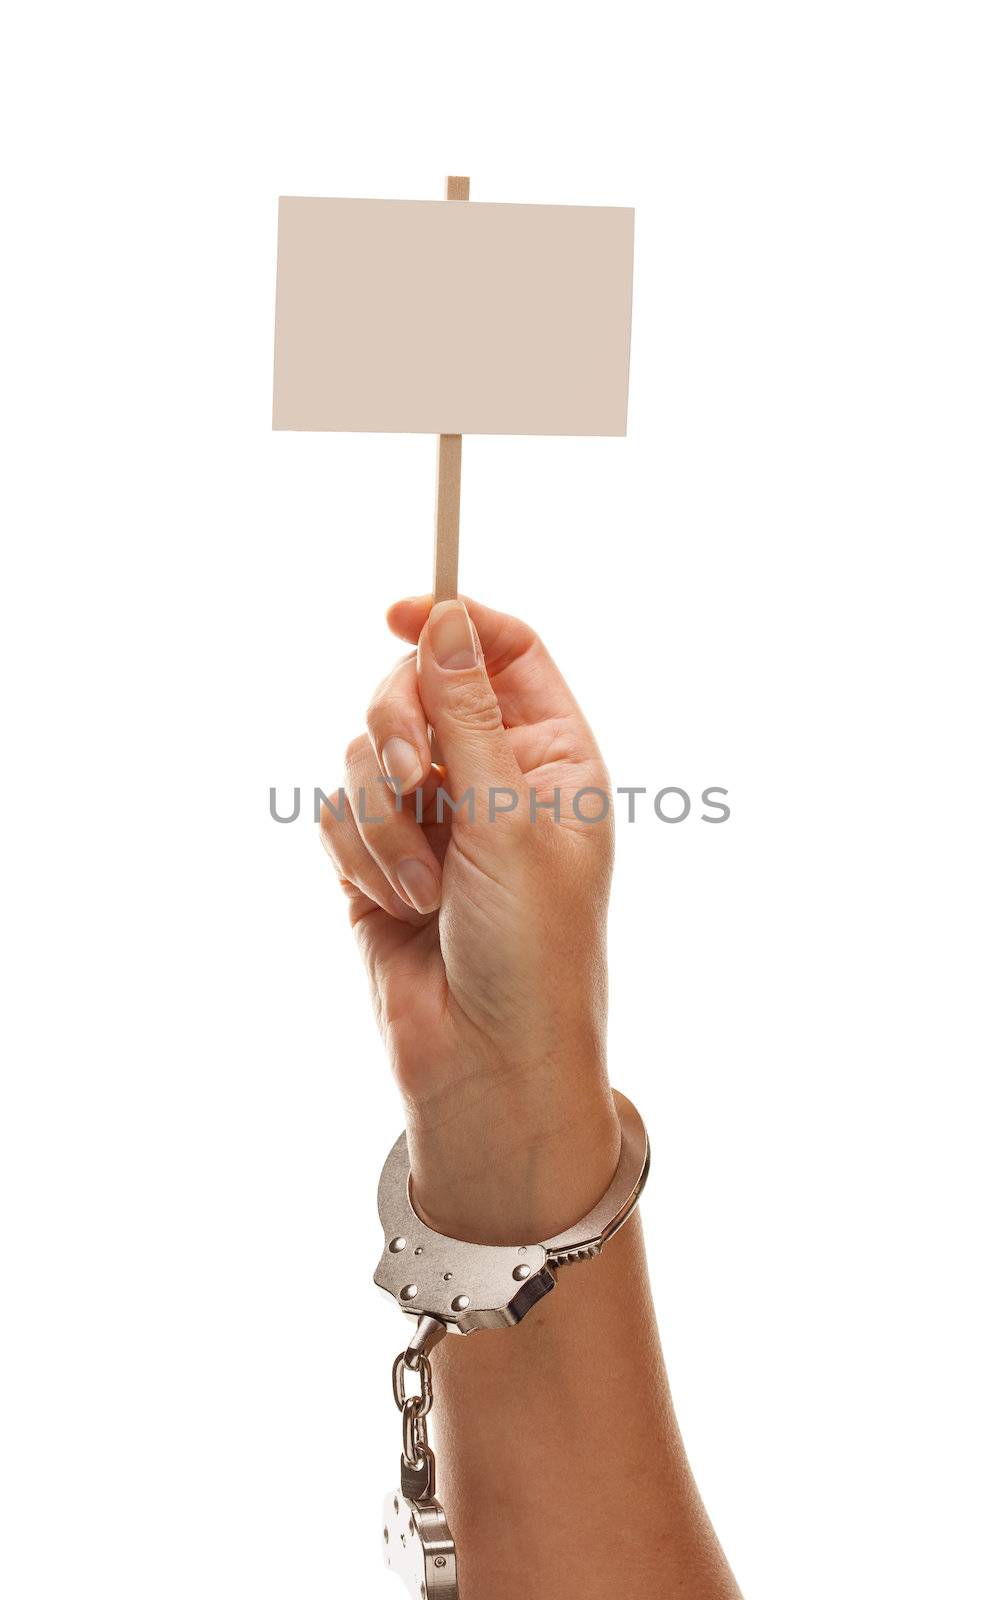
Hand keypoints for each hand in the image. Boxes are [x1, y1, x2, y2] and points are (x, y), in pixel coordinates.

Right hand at [321, 597, 619, 1243]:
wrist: (486, 1066)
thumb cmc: (532, 951)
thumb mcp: (509, 820)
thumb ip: (468, 713)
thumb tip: (444, 617)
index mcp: (550, 758)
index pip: (504, 652)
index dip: (453, 623)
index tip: (397, 614)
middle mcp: (489, 780)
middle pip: (418, 690)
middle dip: (402, 732)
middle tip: (417, 776)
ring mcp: (430, 821)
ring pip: (363, 756)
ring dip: (385, 822)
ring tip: (425, 890)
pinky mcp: (376, 862)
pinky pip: (335, 814)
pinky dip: (359, 857)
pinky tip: (394, 907)